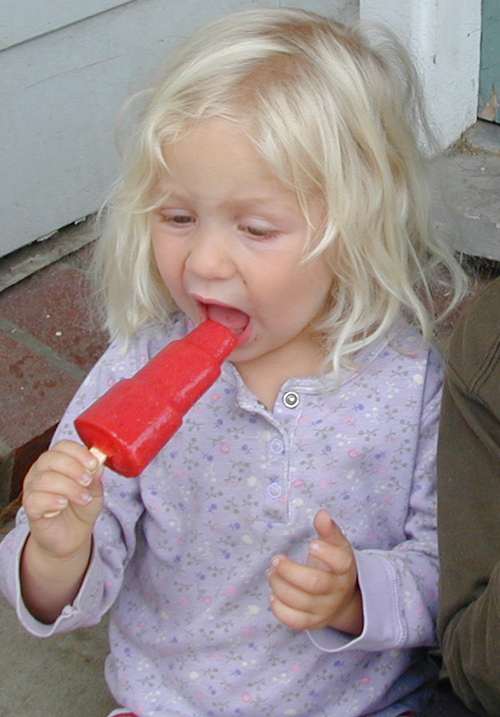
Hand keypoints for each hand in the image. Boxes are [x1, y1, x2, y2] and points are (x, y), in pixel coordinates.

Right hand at [22, 440, 103, 559]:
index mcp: (58, 462)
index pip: (63, 446)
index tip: (93, 464)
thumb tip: (98, 464)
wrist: (72, 535)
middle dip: (74, 468)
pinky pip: (34, 499)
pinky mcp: (30, 508)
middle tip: (88, 482)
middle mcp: (41, 471)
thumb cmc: (81, 507)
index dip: (79, 452)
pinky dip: (52, 500)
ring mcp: (33, 489)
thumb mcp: (95, 491)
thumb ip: (95, 477)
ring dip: (69, 488)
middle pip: (50, 458)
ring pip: (44, 479)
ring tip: (83, 499)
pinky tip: (62, 505)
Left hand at [267, 510, 362, 634]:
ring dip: (279, 585)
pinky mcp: (312, 622)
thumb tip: (322, 514)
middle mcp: (337, 590)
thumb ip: (328, 530)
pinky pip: (294, 621)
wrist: (342, 598)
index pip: (341, 563)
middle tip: (276, 559)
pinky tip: (273, 595)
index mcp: (344, 568)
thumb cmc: (333, 565)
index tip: (311, 544)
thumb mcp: (336, 545)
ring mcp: (325, 609)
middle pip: (314, 583)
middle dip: (290, 570)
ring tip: (271, 572)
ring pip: (300, 602)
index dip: (326, 553)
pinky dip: (280, 609)